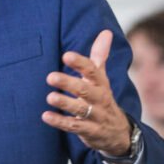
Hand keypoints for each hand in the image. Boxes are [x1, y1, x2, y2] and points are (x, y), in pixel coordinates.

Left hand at [42, 30, 131, 156]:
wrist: (118, 132)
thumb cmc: (103, 99)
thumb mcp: (102, 78)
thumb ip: (100, 56)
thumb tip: (106, 32)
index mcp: (101, 83)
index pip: (93, 71)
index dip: (80, 63)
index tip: (67, 55)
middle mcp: (100, 99)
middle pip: (86, 90)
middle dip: (69, 83)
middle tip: (51, 76)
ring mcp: (96, 116)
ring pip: (81, 109)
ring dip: (65, 103)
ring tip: (50, 97)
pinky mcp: (89, 131)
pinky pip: (74, 127)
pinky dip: (60, 122)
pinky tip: (46, 116)